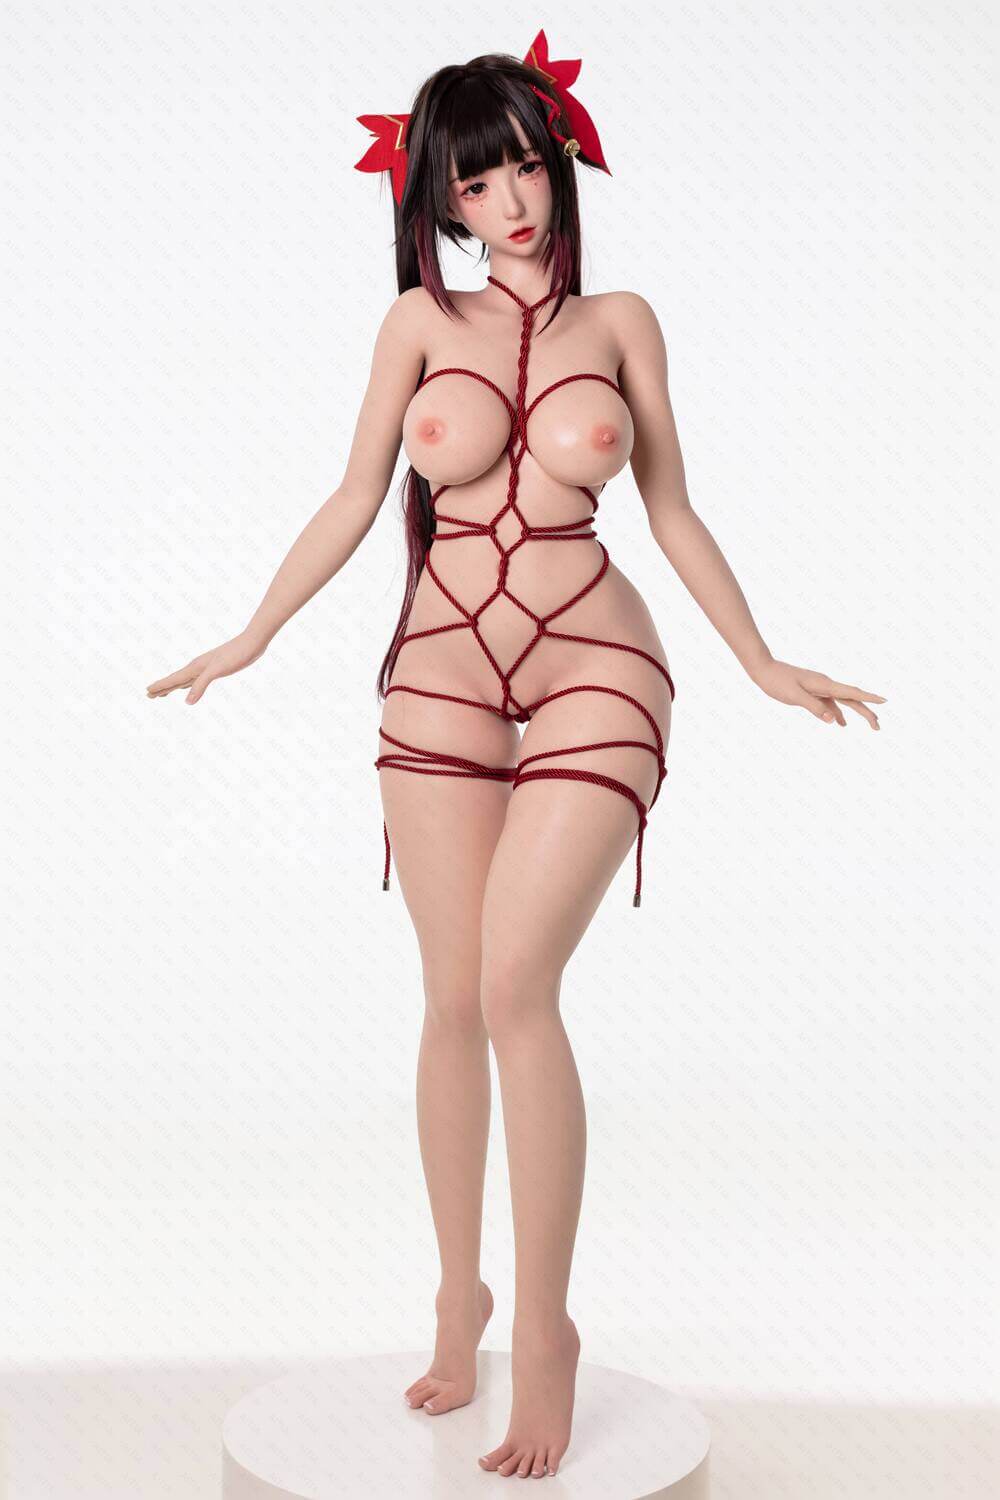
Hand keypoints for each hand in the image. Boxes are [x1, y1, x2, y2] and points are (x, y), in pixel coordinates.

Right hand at [146, 630, 267, 704]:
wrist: (252, 643)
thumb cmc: (236, 655)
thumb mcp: (217, 671)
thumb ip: (201, 685)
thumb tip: (187, 702)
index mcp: (196, 667)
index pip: (173, 680)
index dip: (160, 686)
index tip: (147, 692)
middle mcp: (198, 667)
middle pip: (176, 680)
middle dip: (162, 688)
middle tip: (149, 695)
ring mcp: (206, 668)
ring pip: (185, 680)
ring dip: (173, 687)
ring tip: (163, 693)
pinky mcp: (216, 669)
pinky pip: (196, 679)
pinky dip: (189, 685)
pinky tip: (188, 687)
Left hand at [749, 658, 885, 729]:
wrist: (763, 669)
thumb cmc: (777, 681)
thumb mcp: (794, 696)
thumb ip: (814, 707)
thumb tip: (834, 721)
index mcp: (824, 684)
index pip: (851, 693)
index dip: (869, 698)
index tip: (884, 701)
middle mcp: (826, 684)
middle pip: (852, 699)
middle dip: (867, 712)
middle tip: (878, 727)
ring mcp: (820, 687)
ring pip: (844, 701)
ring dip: (857, 712)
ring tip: (871, 725)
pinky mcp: (812, 691)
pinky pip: (831, 703)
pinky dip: (839, 713)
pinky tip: (841, 724)